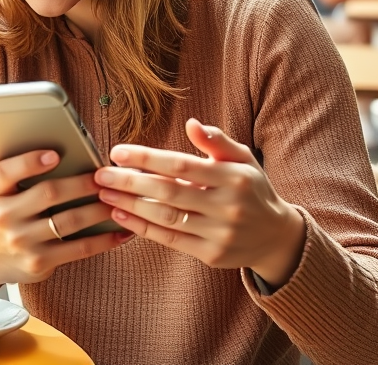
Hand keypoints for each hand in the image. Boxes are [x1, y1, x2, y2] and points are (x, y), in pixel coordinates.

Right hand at [0, 150, 132, 284]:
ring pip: (69, 221)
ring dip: (98, 209)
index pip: (5, 172)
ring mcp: (21, 241)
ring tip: (119, 200)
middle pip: (48, 194)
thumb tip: (67, 153)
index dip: (29, 162)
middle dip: (82, 183)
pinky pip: (78, 248)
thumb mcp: (1, 191)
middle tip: (105, 177)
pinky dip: (104, 239)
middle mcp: (4, 217)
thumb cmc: (6, 212)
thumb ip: (20, 173)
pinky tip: (120, 231)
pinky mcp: (39, 262)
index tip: (55, 155)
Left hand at [95, 119, 305, 287]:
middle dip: (130, 182)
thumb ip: (217, 141)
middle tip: (100, 175)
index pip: (181, 165)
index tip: (117, 152)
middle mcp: (228, 206)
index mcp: (234, 177)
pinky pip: (170, 240)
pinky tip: (121, 216)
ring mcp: (220, 233)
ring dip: (130, 205)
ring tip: (104, 195)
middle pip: (168, 192)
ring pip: (166, 218)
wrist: (276, 237)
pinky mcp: (211, 255)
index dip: (147, 158)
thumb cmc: (252, 189)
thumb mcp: (243, 159)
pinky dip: (142, 228)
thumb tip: (192, 123)